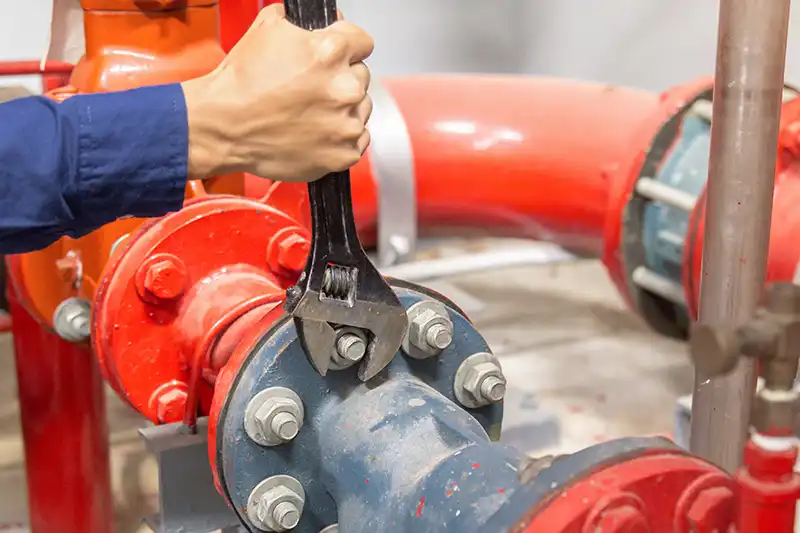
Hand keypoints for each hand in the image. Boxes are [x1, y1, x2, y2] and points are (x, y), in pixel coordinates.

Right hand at [182, 4, 373, 181]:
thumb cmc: (241, 84)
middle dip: (340, 79)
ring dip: (343, 109)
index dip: (347, 48)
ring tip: (311, 112)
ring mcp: (346, 124)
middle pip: (361, 76)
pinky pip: (356, 141)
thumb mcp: (266, 29)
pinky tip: (316, 133)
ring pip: (361, 109)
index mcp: (331, 52)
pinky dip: (340, 139)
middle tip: (312, 89)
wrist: (223, 127)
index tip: (337, 58)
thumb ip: (302, 21)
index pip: (363, 42)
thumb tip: (325, 22)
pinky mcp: (343, 154)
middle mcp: (345, 88)